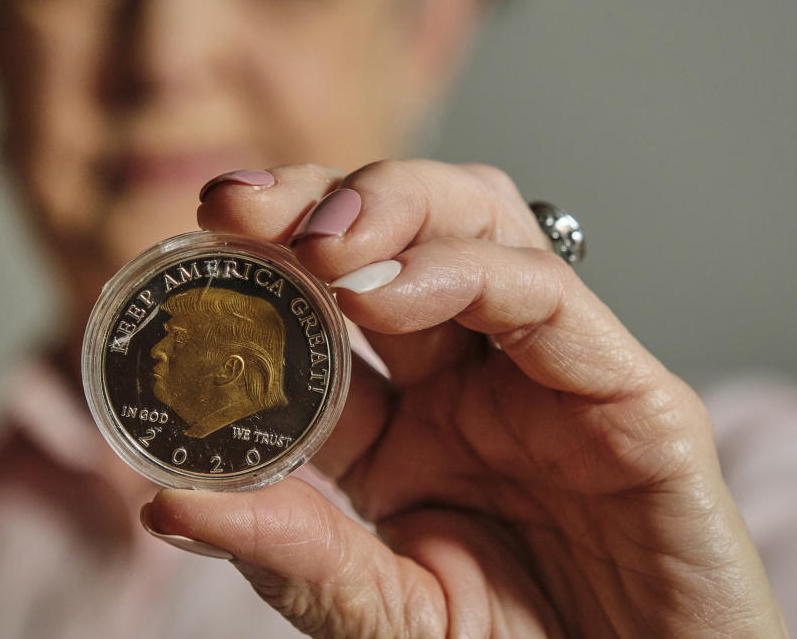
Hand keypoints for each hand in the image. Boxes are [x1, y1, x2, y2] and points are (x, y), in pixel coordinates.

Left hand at [142, 160, 785, 636]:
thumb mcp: (382, 615)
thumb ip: (292, 555)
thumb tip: (163, 503)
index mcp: (404, 424)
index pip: (325, 304)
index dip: (263, 255)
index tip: (200, 230)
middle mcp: (473, 379)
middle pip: (401, 231)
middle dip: (317, 199)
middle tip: (240, 208)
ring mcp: (551, 375)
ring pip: (479, 225)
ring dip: (392, 207)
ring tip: (317, 243)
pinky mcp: (633, 396)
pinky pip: (550, 296)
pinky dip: (467, 272)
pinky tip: (389, 291)